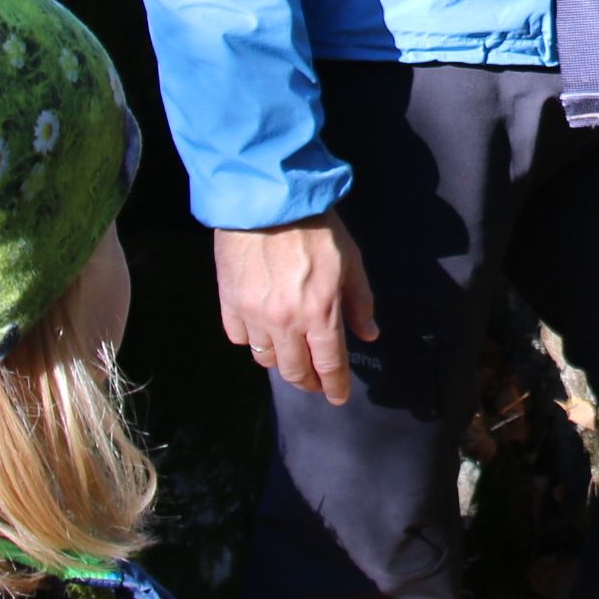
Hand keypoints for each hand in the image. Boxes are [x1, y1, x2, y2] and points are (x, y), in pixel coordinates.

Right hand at [213, 214, 378, 403]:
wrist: (268, 200)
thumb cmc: (317, 228)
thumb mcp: (351, 262)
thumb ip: (360, 302)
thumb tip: (368, 335)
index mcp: (320, 313)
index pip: (329, 365)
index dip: (335, 387)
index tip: (337, 398)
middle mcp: (285, 322)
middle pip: (294, 371)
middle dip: (308, 382)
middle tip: (315, 381)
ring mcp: (254, 315)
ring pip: (265, 359)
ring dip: (281, 361)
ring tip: (290, 353)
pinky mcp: (229, 303)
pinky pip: (239, 338)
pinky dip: (252, 340)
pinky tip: (262, 330)